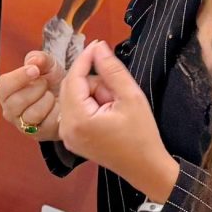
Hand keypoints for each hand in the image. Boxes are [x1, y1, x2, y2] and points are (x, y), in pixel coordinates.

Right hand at [0, 51, 63, 139]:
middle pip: (16, 102)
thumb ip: (39, 59)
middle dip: (36, 89)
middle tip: (45, 83)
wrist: (69, 96)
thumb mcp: (47, 64)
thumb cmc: (52, 82)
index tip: (34, 70)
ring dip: (47, 100)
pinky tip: (57, 106)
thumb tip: (34, 61)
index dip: (18, 77)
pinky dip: (56, 112)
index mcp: (6, 91)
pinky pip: (47, 124)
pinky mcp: (39, 134)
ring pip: (32, 114)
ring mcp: (23, 124)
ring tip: (51, 94)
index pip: (2, 87)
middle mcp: (11, 110)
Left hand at [58, 41, 175, 197]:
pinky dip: (91, 104)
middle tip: (117, 92)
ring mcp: (67, 136)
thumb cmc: (142, 136)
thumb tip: (98, 47)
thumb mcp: (131, 97)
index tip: (98, 44)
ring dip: (94, 94)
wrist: (146, 168)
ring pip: (74, 97)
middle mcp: (65, 129)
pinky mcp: (72, 139)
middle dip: (94, 82)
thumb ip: (112, 70)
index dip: (85, 58)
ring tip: (116, 106)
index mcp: (77, 120)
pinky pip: (76, 110)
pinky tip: (108, 112)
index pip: (74, 78)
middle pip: (72, 87)